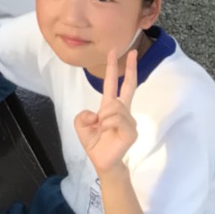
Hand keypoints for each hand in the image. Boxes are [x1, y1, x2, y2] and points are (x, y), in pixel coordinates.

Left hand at [74, 47, 138, 174]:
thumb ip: (83, 115)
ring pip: (114, 107)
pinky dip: (107, 124)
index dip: (113, 68)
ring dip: (103, 117)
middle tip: (133, 51)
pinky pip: (116, 119)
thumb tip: (97, 113)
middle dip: (130, 68)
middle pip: (128, 86)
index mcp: (110, 107)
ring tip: (103, 128)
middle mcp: (122, 111)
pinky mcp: (131, 131)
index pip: (113, 84)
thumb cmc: (95, 143)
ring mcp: (129, 120)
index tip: (114, 52)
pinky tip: (108, 131)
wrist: (102, 161)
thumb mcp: (81, 125)